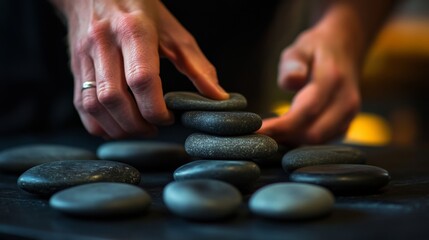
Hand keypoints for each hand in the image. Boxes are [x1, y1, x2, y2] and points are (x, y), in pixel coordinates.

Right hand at [51, 0, 227, 138]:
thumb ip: (197, 66)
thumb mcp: (173, 31)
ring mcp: (85, 55)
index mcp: (133, 30)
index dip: (156, 108)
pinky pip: (81, 106)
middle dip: (138, 124)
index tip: (169, 117)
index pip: (141, 79)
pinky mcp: (75, 67)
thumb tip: (218, 97)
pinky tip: (118, 125)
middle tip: (155, 128)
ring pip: (94, 105)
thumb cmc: (139, 10)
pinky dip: (99, 124)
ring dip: (119, 128)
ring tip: (139, 129)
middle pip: (115, 98)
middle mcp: (104, 42)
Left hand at [258, 23, 360, 144]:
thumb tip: (291, 81)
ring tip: (267, 137)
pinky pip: (322, 141)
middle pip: (313, 133)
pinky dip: (301, 142)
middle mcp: (346, 101)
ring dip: (291, 142)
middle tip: (257, 136)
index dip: (281, 126)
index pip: (305, 112)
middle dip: (283, 138)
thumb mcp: (300, 47)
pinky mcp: (346, 124)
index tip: (257, 131)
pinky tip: (283, 136)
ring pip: (318, 141)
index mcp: (333, 80)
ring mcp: (349, 115)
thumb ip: (292, 63)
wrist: (346, 47)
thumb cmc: (317, 48)